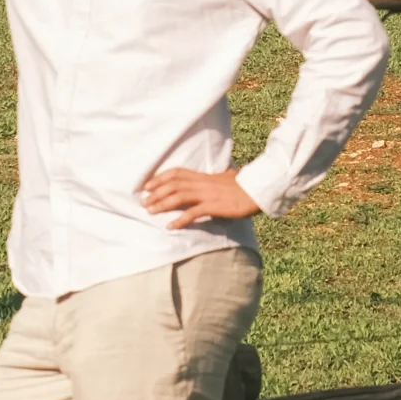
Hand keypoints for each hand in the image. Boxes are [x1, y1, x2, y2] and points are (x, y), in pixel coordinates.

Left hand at [139, 167, 261, 225]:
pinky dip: (180, 220)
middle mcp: (202, 183)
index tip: (146, 185)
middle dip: (155, 193)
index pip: (176, 173)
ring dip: (162, 204)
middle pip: (173, 184)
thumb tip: (218, 177)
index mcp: (203, 176)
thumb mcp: (226, 178)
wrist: (257, 191)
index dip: (159, 178)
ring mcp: (207, 194)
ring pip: (179, 197)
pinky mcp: (214, 206)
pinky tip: (171, 226)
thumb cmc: (243, 186)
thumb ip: (216, 178)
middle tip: (143, 202)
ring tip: (150, 212)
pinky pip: (193, 213)